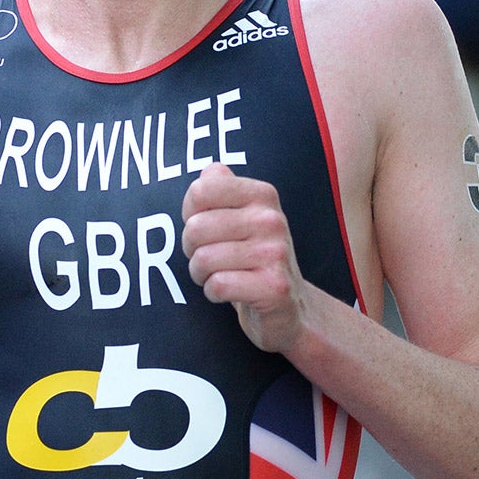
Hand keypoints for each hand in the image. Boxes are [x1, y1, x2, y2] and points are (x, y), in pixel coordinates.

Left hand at [181, 162, 309, 355]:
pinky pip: (218, 285)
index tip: (205, 228)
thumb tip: (210, 170)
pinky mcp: (274, 286)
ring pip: (203, 259)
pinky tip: (230, 292)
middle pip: (195, 228)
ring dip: (201, 274)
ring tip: (220, 275)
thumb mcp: (239, 218)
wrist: (288, 308)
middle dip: (192, 250)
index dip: (190, 214)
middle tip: (210, 259)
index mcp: (262, 195)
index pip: (200, 190)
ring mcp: (275, 253)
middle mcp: (271, 219)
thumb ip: (221, 189)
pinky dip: (213, 293)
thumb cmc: (251, 259)